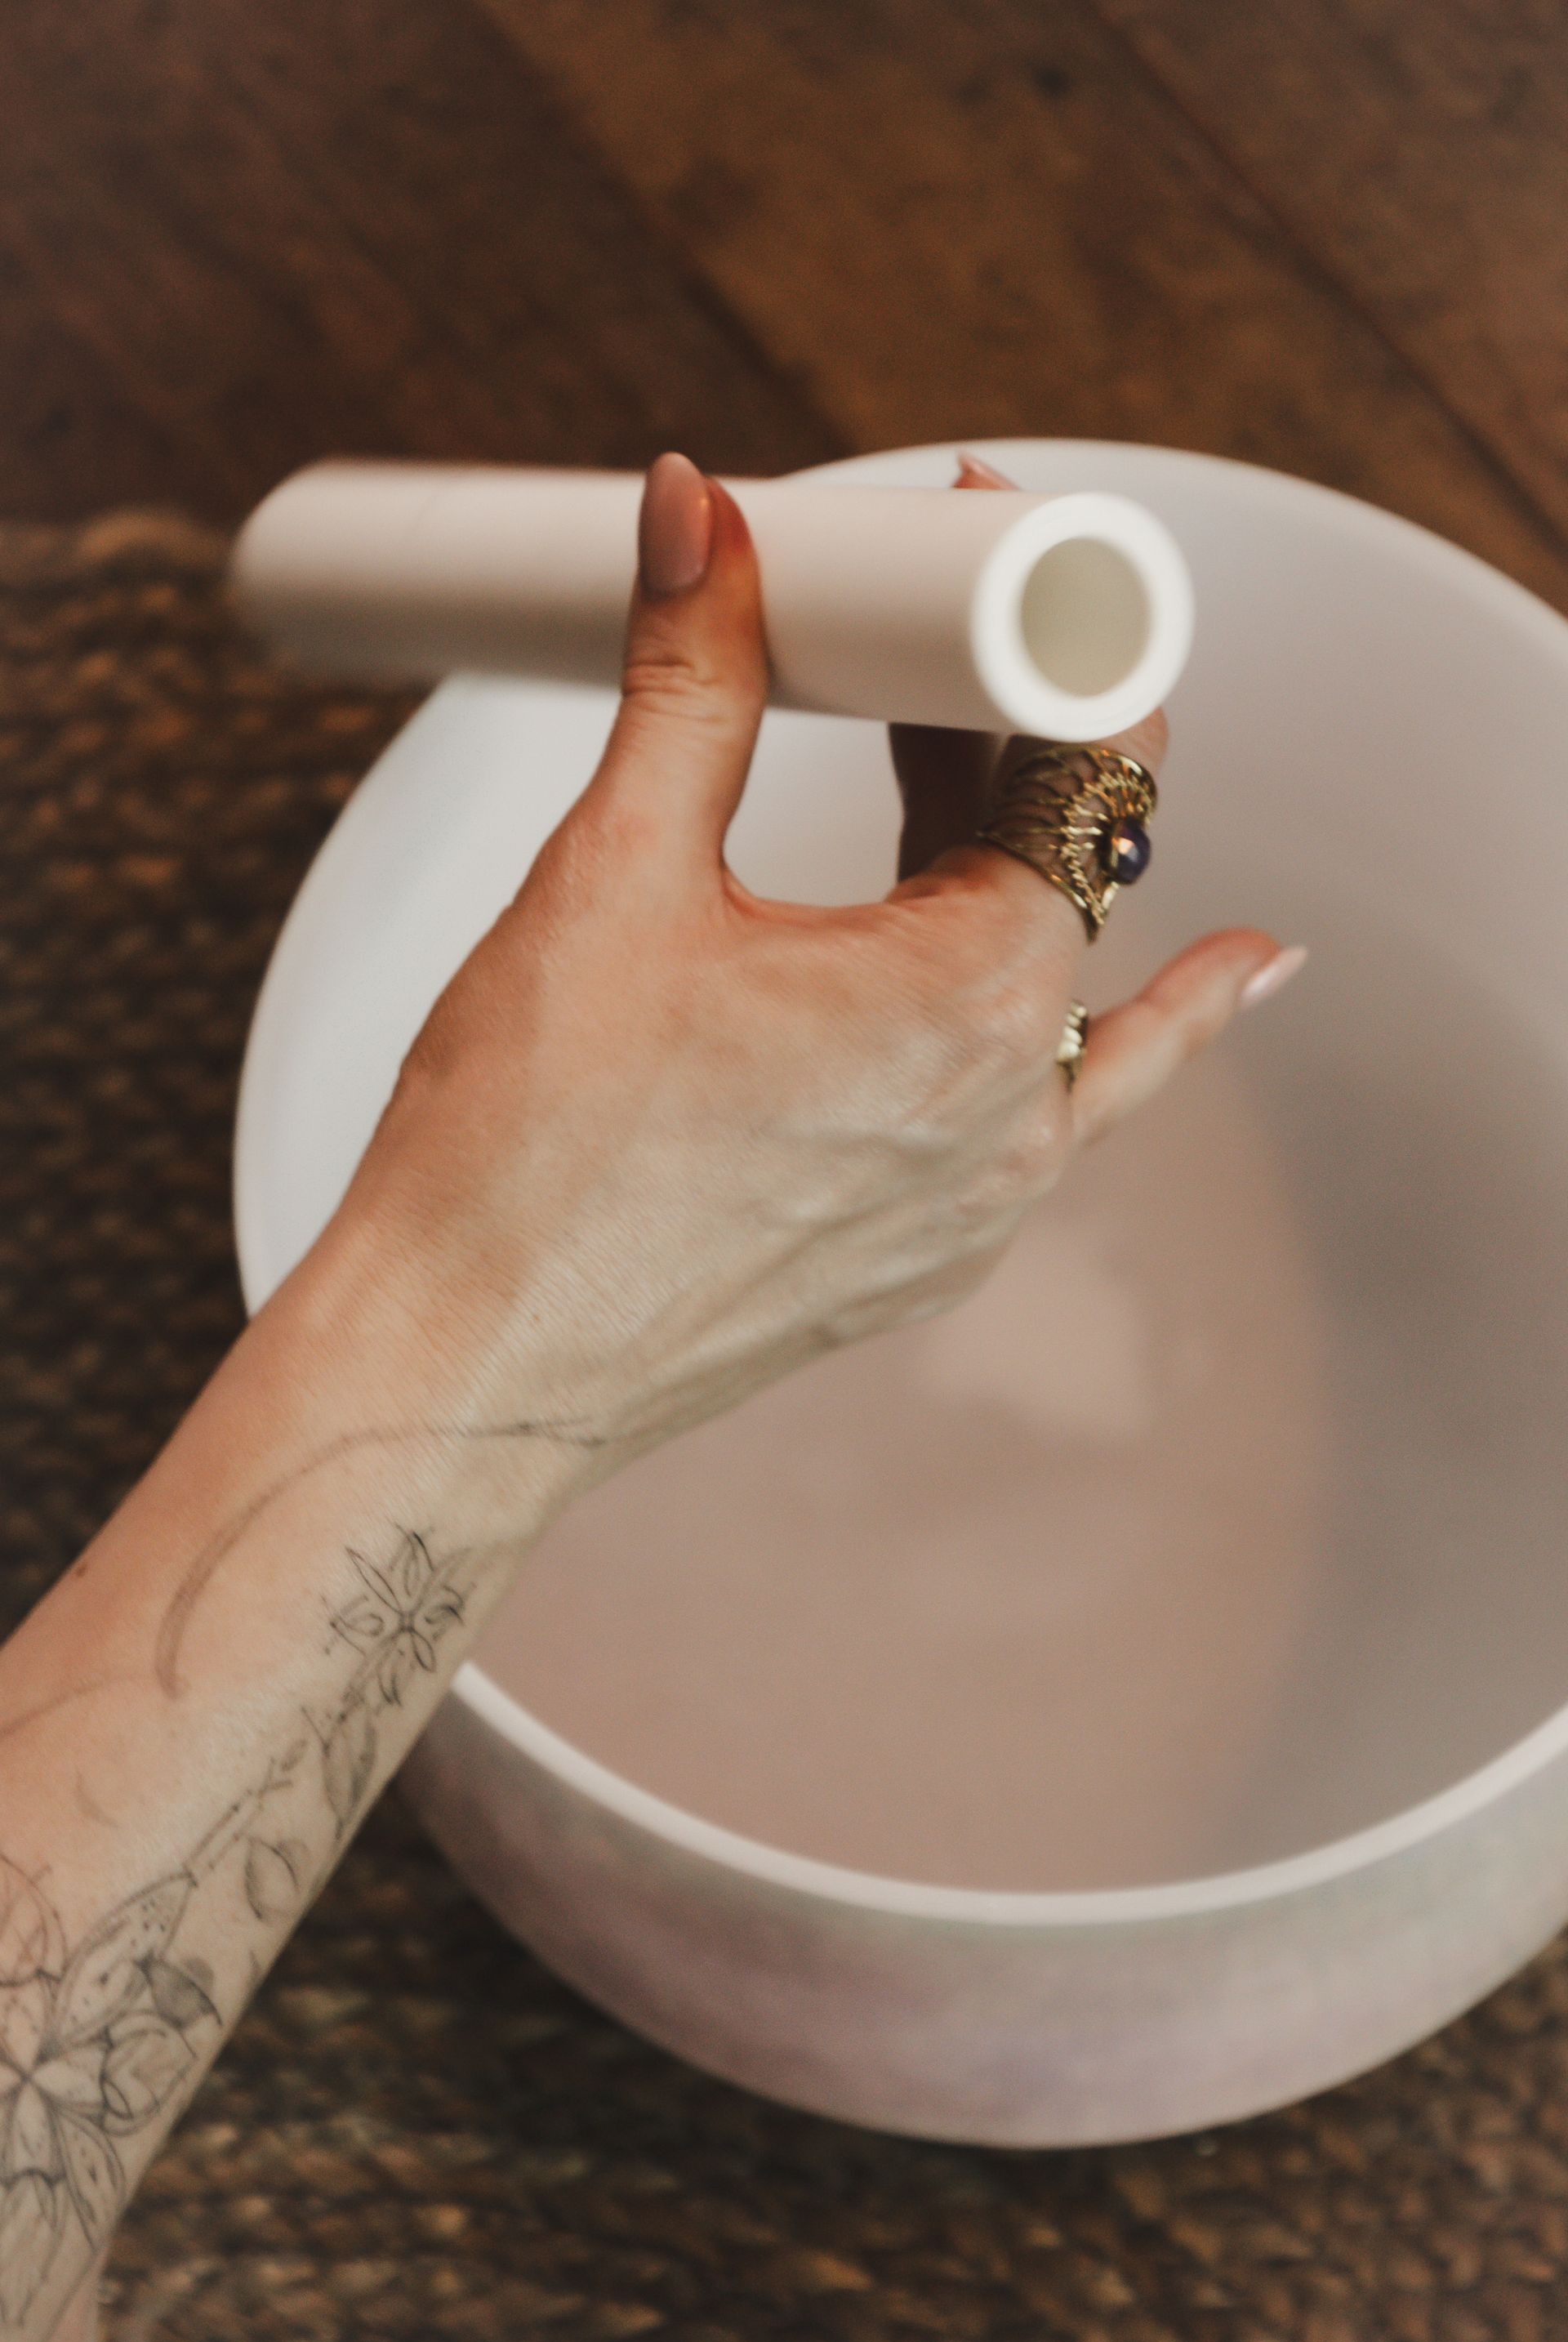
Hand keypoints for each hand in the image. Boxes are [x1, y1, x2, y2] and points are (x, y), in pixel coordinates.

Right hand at [344, 453, 1298, 1473]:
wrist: (466, 1366)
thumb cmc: (526, 1153)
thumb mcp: (614, 874)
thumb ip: (689, 680)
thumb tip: (701, 518)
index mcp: (971, 996)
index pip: (1091, 769)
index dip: (1062, 641)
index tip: (1008, 566)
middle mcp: (1014, 1110)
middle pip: (1074, 875)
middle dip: (1009, 744)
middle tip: (924, 651)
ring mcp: (982, 1200)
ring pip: (1074, 997)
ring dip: (1031, 876)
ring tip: (1031, 776)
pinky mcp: (930, 1256)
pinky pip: (1050, 1118)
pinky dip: (1078, 1037)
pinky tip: (1126, 1013)